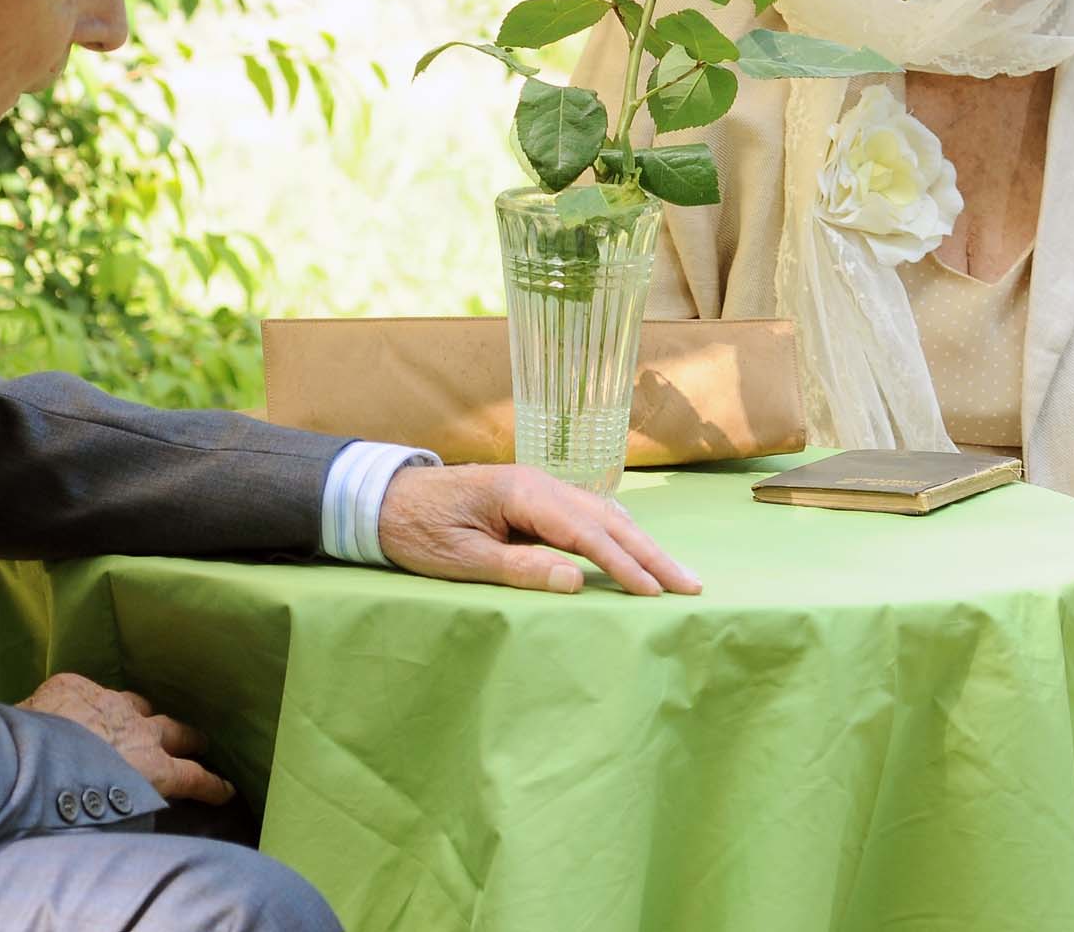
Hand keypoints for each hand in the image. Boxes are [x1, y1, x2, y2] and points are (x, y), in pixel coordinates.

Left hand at [17, 672, 234, 804]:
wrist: (21, 759)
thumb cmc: (66, 805)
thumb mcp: (111, 821)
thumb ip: (128, 810)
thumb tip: (130, 814)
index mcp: (152, 768)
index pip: (193, 777)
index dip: (213, 785)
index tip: (227, 790)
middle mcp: (137, 730)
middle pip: (175, 730)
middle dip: (189, 737)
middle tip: (197, 742)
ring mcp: (106, 702)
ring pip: (136, 703)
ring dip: (141, 714)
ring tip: (140, 718)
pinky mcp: (72, 685)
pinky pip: (90, 690)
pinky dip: (92, 702)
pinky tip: (77, 709)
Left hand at [376, 464, 702, 596]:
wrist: (382, 498)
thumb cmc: (416, 530)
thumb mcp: (462, 560)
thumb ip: (520, 568)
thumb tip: (578, 581)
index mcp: (523, 492)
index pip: (587, 532)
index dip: (625, 564)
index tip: (656, 591)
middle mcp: (539, 482)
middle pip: (607, 517)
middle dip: (651, 552)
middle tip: (691, 584)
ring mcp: (538, 487)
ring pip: (601, 514)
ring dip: (639, 543)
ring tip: (674, 574)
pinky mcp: (533, 498)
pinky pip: (585, 516)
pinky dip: (615, 536)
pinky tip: (634, 552)